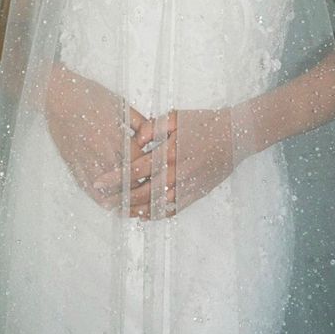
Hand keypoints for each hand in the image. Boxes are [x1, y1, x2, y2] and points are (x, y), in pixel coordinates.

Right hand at [44, 63, 147, 208]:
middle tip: (151, 193)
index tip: (159, 176)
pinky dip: (102, 200)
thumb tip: (154, 135)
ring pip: (109, 190)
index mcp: (116, 136)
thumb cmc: (88, 95)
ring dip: (123, 199)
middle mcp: (102, 152)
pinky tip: (111, 205)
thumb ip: (138, 122)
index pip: (140, 163)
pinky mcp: (74, 165)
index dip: (151, 171)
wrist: (57, 96)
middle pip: (127, 180)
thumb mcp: (120, 104)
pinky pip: (89, 189)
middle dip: (141, 188)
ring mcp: (86, 160)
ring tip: (136, 206)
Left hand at [94, 107, 237, 218]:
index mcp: (169, 153)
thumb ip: (154, 127)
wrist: (235, 136)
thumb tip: (136, 139)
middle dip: (120, 198)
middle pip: (142, 192)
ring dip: (135, 210)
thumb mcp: (176, 117)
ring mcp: (187, 186)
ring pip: (156, 205)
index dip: (116, 177)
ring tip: (118, 211)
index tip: (99, 182)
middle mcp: (177, 173)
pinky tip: (143, 216)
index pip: (136, 169)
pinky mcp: (195, 193)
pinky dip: (156, 215)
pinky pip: (173, 209)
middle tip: (103, 202)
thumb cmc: (204, 123)